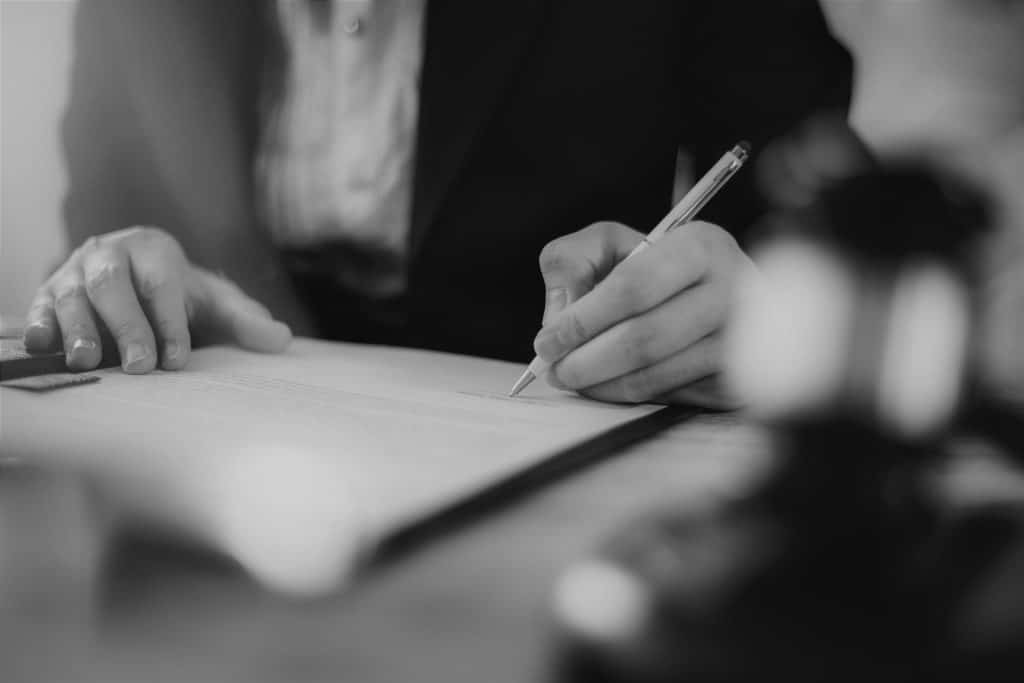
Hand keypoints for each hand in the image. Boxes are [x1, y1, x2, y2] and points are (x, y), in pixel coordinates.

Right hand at [23, 227, 291, 372]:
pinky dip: (37, 326)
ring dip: (78, 328)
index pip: (161, 282)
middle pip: (112, 285)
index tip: (179, 359)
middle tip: (140, 367)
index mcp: (153, 248)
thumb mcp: (216, 304)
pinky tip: (42, 348)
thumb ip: (246, 321)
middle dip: (126, 326)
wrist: (137, 285)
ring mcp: (73, 273)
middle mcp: (108, 253)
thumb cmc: (181, 297)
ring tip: (87, 363)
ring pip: (70, 295)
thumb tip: (282, 341)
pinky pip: (37, 308)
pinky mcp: (47, 295)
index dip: (169, 320)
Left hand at [534, 221, 751, 407]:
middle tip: (554, 369)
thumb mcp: (611, 242)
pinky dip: (627, 395)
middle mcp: (730, 293)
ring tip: (573, 378)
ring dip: (601, 385)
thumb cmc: (656, 266)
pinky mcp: (732, 380)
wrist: (719, 293)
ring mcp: (737, 342)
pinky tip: (608, 383)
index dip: (582, 320)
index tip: (548, 340)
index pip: (632, 288)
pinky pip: (668, 398)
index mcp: (700, 247)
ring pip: (653, 375)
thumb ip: (572, 262)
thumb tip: (558, 314)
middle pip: (642, 339)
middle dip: (585, 361)